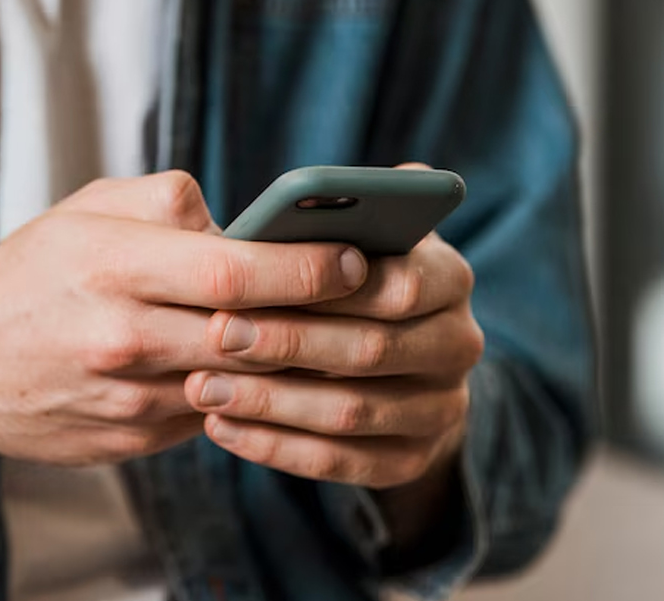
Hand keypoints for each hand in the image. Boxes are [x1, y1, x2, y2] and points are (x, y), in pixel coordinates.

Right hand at [0, 172, 368, 477]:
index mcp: (112, 266)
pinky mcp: (124, 443)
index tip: (356, 258)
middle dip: (323, 321)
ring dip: (295, 365)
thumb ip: (172, 202)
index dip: (305, 268)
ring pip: (239, 385)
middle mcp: (120, 338)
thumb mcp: (90, 207)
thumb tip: (248, 220)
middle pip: (251, 336)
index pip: (234, 273)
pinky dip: (246, 395)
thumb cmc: (34, 269)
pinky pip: (207, 417)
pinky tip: (276, 374)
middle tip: (377, 302)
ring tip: (345, 338)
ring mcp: (122, 401)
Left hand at [184, 231, 482, 490]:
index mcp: (451, 277)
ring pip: (352, 414)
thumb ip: (341, 214)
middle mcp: (459, 344)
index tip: (250, 283)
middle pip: (371, 350)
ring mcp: (442, 408)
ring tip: (203, 387)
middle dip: (287, 343)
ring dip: (271, 403)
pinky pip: (341, 463)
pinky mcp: (412, 458)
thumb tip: (312, 199)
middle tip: (217, 334)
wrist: (395, 360)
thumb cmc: (352, 278)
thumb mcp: (358, 236)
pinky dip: (276, 448)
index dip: (323, 290)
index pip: (399, 286)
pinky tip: (222, 426)